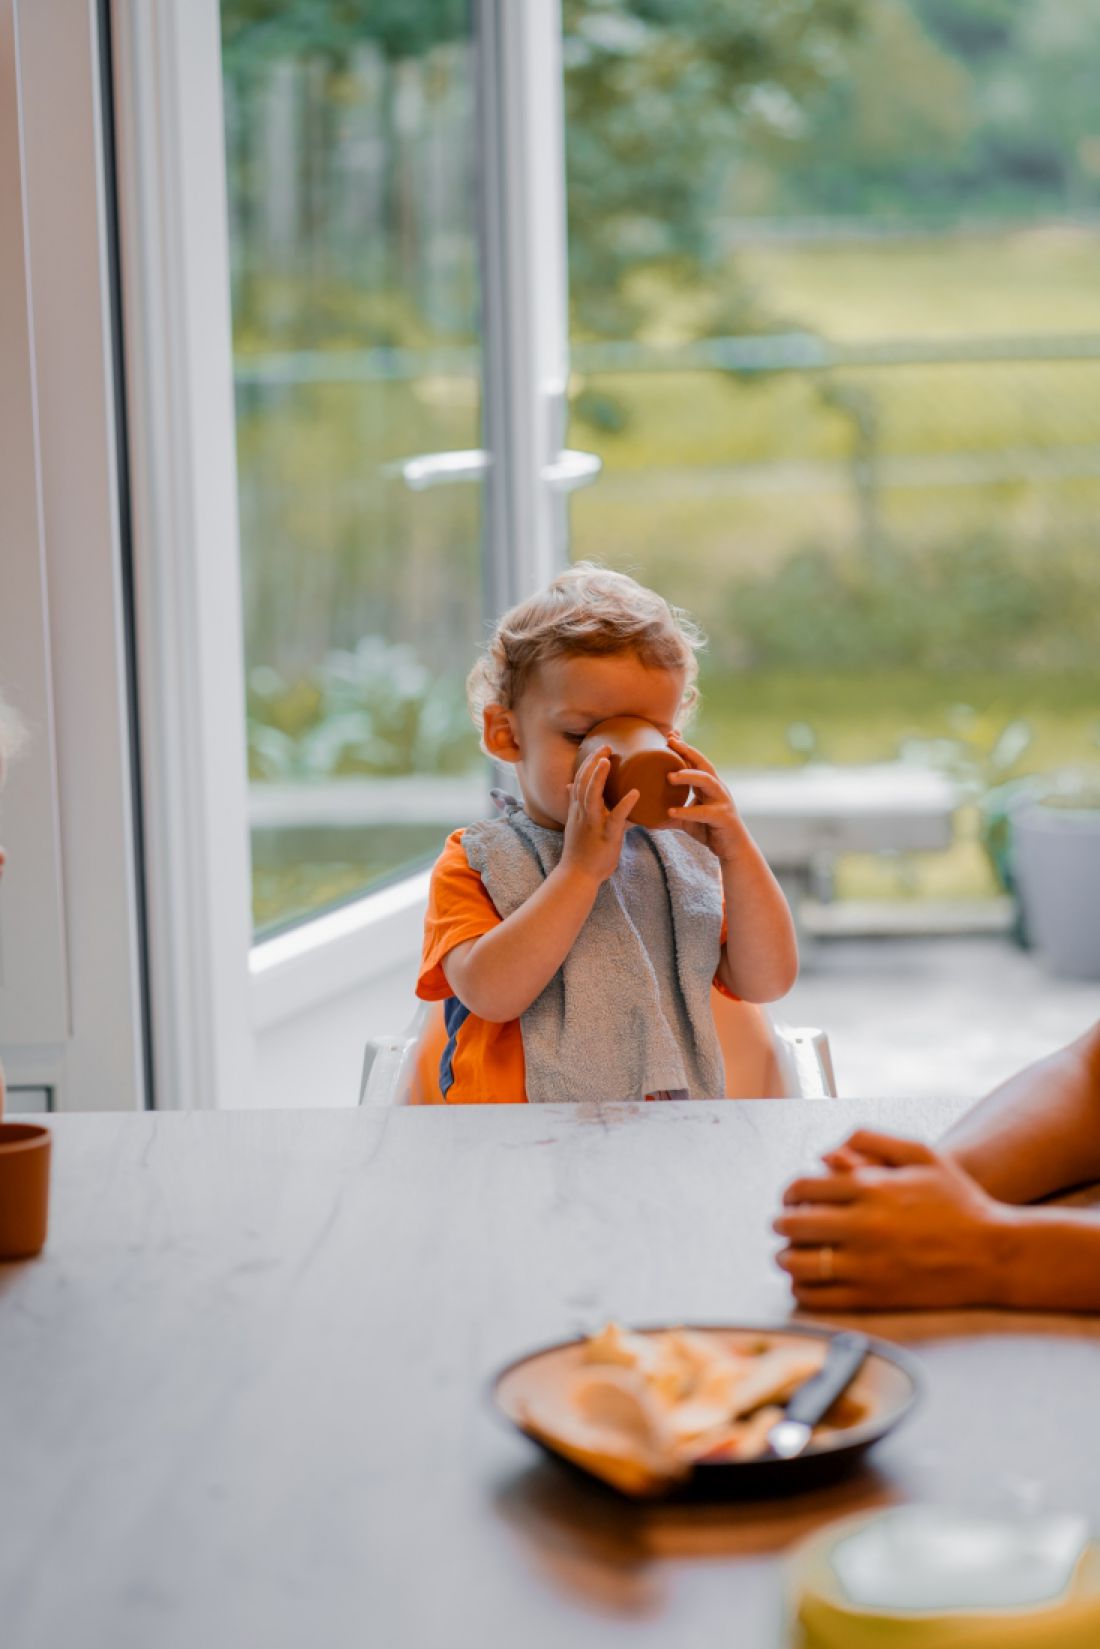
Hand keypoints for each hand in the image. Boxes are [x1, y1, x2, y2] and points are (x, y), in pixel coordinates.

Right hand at [560, 744, 638, 886]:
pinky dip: (625, 804)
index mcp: (578, 810)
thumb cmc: (580, 852)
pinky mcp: (606, 836)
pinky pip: (616, 818)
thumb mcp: (576, 825)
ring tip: (608, 761)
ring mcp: (593, 824)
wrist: (577, 876)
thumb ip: (576, 805)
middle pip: (583, 782)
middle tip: (606, 747)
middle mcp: (582, 813)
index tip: (599, 750)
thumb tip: (571, 788)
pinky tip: (635, 793)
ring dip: (599, 777)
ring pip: (592, 796)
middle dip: (593, 763)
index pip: (579, 781)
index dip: (588, 764)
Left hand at [666, 735, 743, 860]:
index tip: (670, 734)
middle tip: (670, 741)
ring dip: (689, 776)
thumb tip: (648, 816)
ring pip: (707, 781)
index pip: (696, 761)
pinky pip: (704, 812)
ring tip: (670, 776)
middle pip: (703, 764)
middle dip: (688, 751)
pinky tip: (671, 811)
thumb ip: (672, 814)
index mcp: (709, 786)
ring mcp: (722, 801)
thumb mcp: (688, 820)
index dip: (685, 747)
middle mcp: (717, 789)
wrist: (733, 850)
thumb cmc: (711, 831)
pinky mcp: (723, 818)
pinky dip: (687, 811)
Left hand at [772, 1130, 1008, 1309]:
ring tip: (791, 1255)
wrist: (993, 1254)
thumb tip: (827, 1151)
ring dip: (787, 1258)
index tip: (792, 1200)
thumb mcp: (923, 1154)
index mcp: (871, 1187)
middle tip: (785, 1227)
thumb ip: (873, 1140)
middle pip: (793, 1224)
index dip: (790, 1194)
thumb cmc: (958, 1201)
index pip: (802, 1188)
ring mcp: (867, 1264)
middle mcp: (863, 1225)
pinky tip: (808, 1282)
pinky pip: (818, 1296)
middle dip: (783, 1224)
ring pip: (799, 1263)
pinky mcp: (874, 1297)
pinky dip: (803, 1289)